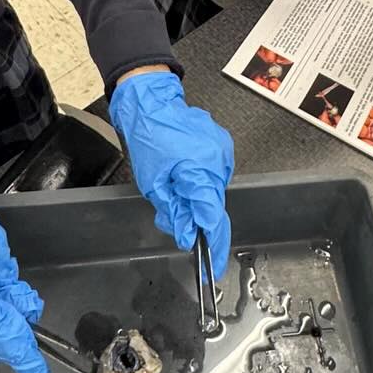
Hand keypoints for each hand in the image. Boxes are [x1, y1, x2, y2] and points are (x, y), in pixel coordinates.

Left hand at [109, 70, 234, 276]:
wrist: (153, 102)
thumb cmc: (149, 135)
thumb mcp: (153, 182)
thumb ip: (172, 211)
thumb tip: (185, 233)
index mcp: (200, 171)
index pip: (212, 218)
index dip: (215, 247)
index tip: (213, 269)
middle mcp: (217, 162)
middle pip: (214, 206)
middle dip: (199, 220)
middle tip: (184, 229)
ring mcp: (222, 152)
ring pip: (214, 190)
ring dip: (198, 198)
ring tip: (174, 187)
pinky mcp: (221, 146)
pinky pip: (215, 174)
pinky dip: (201, 182)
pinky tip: (184, 174)